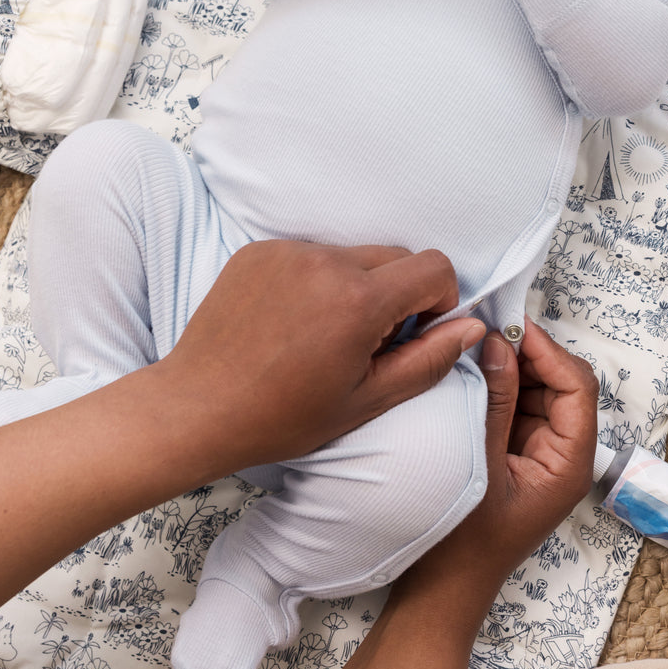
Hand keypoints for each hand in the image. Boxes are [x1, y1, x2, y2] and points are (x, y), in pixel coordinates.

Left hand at [154, 239, 484, 469]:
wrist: (196, 408)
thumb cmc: (279, 416)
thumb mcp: (366, 400)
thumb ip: (427, 360)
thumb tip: (471, 327)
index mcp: (358, 301)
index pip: (434, 267)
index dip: (438, 301)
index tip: (414, 333)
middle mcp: (325, 263)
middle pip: (395, 256)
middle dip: (397, 295)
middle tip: (368, 344)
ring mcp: (287, 253)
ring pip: (352, 256)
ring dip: (355, 287)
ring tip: (323, 337)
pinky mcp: (259, 252)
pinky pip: (310, 255)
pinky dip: (314, 282)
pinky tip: (291, 325)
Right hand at [396, 316, 597, 617]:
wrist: (443, 592)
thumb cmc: (462, 544)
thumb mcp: (478, 463)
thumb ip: (494, 402)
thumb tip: (499, 344)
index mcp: (569, 462)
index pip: (577, 386)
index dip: (548, 350)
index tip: (509, 325)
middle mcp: (563, 455)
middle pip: (561, 383)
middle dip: (529, 353)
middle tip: (485, 326)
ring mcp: (540, 455)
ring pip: (537, 391)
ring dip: (511, 365)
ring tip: (471, 343)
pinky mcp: (516, 455)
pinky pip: (517, 407)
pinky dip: (498, 384)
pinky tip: (469, 370)